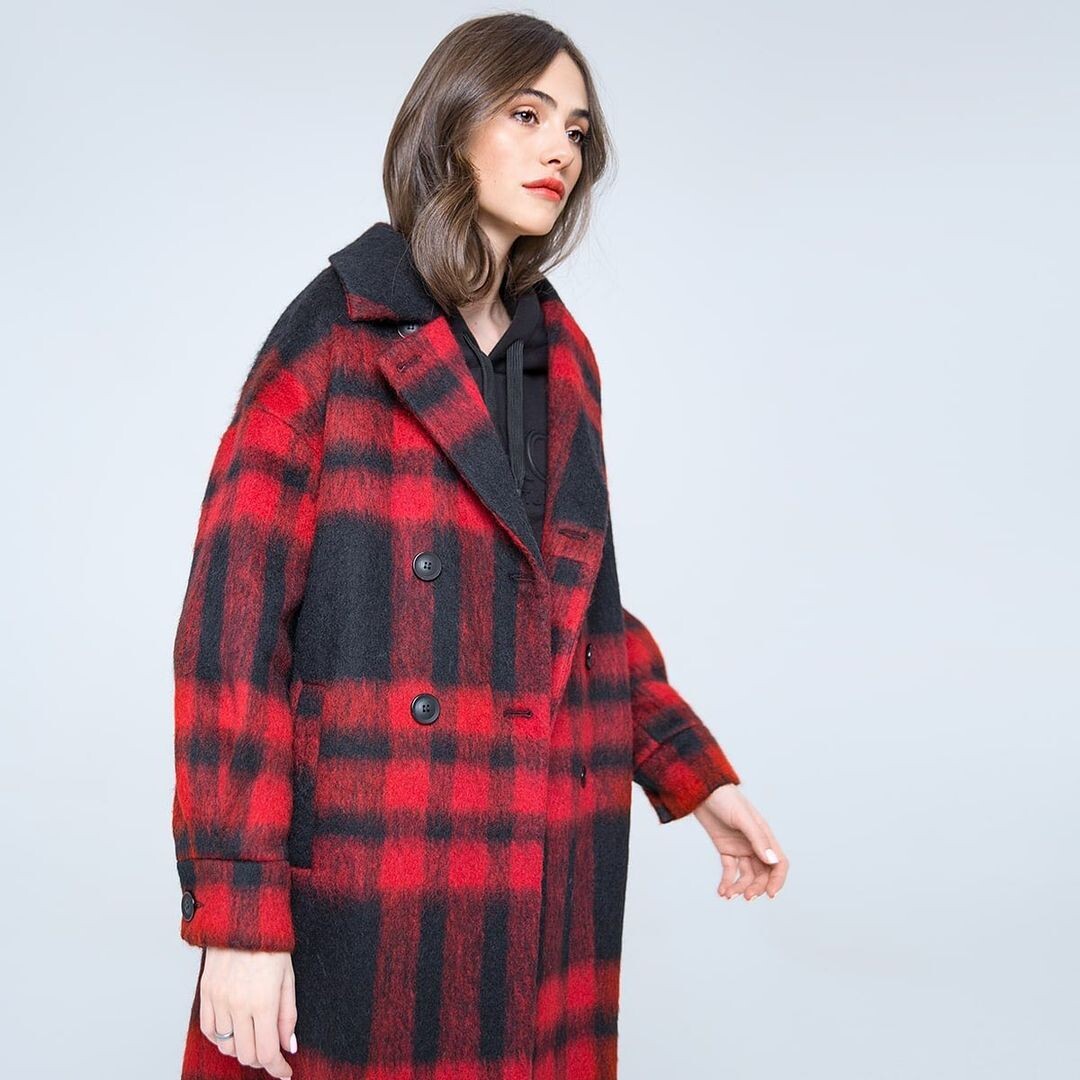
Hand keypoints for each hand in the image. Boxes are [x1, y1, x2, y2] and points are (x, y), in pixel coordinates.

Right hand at [199, 947, 297, 1076]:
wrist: (244, 919)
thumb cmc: (272, 944)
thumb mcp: (288, 978)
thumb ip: (288, 1015)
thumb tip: (288, 1046)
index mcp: (263, 1001)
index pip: (267, 1052)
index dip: (277, 1068)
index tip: (284, 1072)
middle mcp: (238, 1005)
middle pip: (245, 1054)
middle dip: (261, 1060)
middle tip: (271, 1053)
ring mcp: (219, 1000)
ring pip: (226, 1046)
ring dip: (241, 1048)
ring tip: (254, 1036)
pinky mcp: (206, 994)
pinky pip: (210, 1030)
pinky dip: (222, 1037)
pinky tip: (234, 1029)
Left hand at [692, 784, 787, 900]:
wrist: (702, 790)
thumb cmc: (725, 798)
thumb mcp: (742, 817)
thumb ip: (757, 838)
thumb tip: (772, 861)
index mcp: (764, 836)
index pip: (779, 863)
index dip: (778, 880)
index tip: (770, 894)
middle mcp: (755, 844)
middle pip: (762, 873)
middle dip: (756, 887)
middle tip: (746, 897)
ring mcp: (740, 847)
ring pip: (746, 874)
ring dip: (740, 887)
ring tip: (729, 895)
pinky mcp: (725, 849)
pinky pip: (730, 870)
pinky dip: (727, 882)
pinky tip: (722, 891)